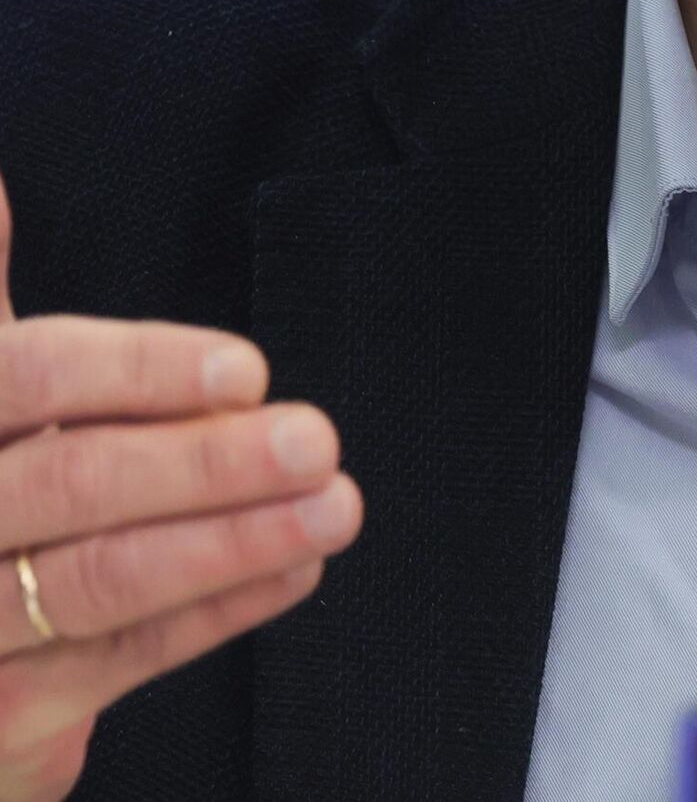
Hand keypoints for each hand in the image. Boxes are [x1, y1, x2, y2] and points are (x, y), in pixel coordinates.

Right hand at [0, 168, 362, 800]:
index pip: (29, 375)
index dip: (140, 371)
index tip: (248, 371)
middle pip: (74, 483)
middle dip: (208, 463)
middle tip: (316, 439)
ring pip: (101, 579)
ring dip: (234, 539)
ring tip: (334, 505)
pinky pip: (116, 657)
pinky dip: (216, 609)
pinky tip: (294, 568)